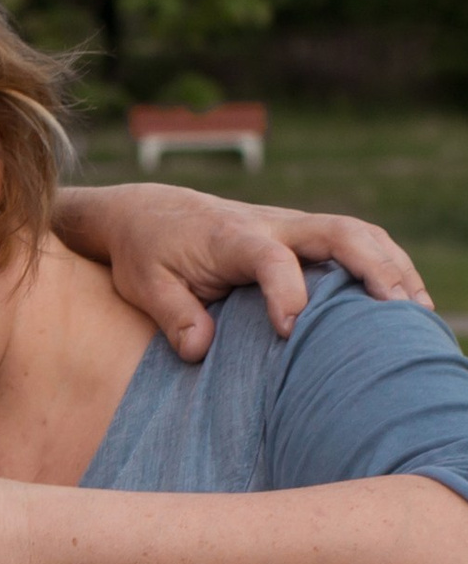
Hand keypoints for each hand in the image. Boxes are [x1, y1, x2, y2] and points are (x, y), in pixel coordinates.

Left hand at [60, 182, 430, 362]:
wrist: (151, 212)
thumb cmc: (149, 253)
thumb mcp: (146, 284)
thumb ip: (174, 315)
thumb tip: (199, 351)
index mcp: (231, 236)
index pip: (269, 258)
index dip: (285, 291)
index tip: (289, 330)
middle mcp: (273, 224)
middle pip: (337, 232)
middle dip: (372, 268)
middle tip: (396, 311)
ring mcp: (295, 226)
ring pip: (358, 233)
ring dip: (393, 267)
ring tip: (418, 314)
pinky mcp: (305, 235)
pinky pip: (357, 242)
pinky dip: (387, 265)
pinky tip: (407, 301)